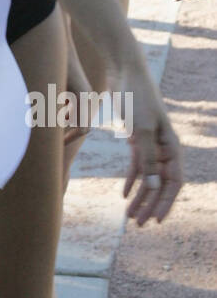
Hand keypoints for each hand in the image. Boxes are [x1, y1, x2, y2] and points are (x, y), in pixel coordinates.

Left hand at [110, 57, 182, 224]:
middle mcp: (165, 147)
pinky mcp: (137, 138)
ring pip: (147, 177)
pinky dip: (131, 180)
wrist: (125, 73)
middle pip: (160, 184)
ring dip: (139, 196)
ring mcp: (151, 143)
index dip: (166, 203)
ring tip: (129, 216)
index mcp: (172, 146)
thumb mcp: (141, 129)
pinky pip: (137, 165)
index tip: (155, 220)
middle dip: (149, 205)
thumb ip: (147, 159)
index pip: (174, 182)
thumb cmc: (137, 98)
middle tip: (136, 224)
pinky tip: (124, 195)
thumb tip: (153, 187)